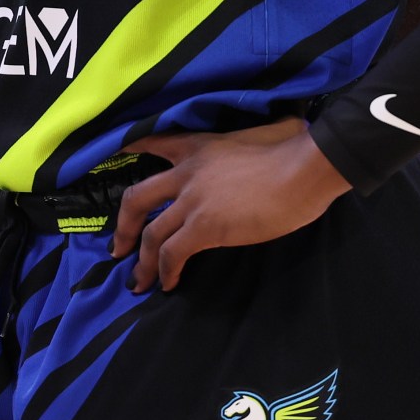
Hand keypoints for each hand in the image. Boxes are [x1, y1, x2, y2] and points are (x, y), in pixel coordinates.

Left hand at [107, 116, 353, 292]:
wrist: (302, 170)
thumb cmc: (291, 150)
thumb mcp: (256, 134)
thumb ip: (243, 142)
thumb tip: (263, 143)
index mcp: (197, 146)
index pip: (153, 142)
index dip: (132, 150)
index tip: (117, 154)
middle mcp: (185, 172)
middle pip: (136, 198)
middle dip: (123, 226)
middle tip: (118, 248)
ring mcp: (192, 201)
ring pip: (151, 234)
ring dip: (142, 262)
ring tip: (139, 282)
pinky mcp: (204, 227)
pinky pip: (173, 254)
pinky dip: (166, 272)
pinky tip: (169, 284)